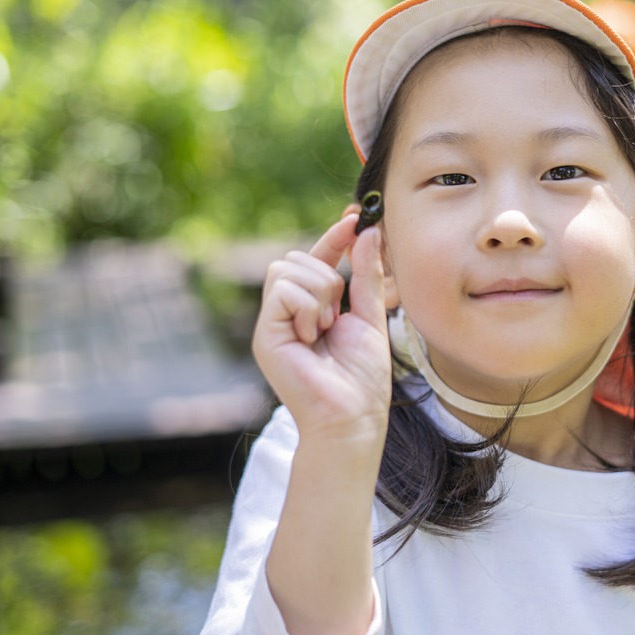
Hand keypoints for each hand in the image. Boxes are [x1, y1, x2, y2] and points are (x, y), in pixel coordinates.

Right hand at [252, 209, 391, 449]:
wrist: (352, 416)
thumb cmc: (362, 377)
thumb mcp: (370, 316)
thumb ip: (367, 275)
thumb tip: (367, 231)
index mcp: (310, 308)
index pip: (315, 258)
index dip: (333, 236)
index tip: (353, 218)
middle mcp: (286, 313)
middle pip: (295, 258)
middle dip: (327, 276)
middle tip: (336, 317)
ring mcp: (272, 323)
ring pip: (288, 269)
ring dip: (320, 294)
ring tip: (325, 329)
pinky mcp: (264, 334)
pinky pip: (284, 290)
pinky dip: (308, 308)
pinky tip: (312, 336)